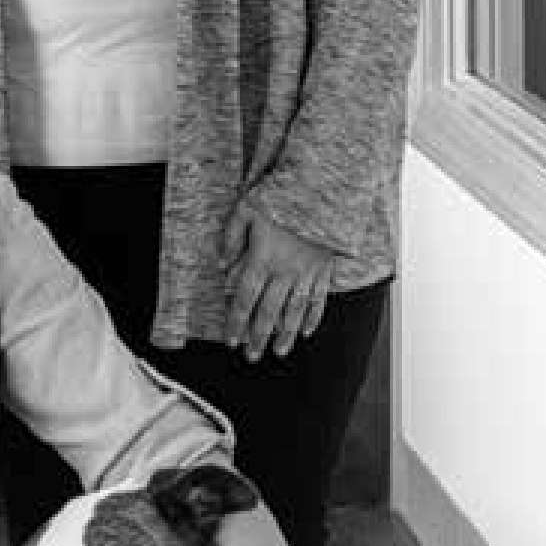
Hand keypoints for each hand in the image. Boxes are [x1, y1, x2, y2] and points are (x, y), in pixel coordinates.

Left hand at [224, 207, 340, 361]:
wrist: (320, 190)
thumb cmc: (280, 197)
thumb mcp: (245, 210)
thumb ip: (231, 238)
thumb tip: (221, 265)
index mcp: (262, 259)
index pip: (245, 299)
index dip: (237, 322)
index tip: (231, 340)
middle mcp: (284, 271)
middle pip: (268, 312)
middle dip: (258, 337)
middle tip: (252, 355)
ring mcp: (306, 272)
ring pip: (294, 311)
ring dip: (286, 334)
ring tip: (279, 351)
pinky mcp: (324, 268)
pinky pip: (320, 298)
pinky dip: (315, 317)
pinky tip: (309, 331)